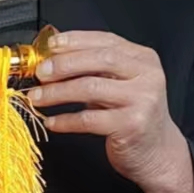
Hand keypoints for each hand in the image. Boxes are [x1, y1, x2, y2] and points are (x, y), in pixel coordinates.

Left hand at [32, 30, 193, 192]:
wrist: (157, 151)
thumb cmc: (132, 115)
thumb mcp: (119, 83)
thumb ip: (94, 65)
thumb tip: (54, 50)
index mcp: (143, 59)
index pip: (106, 41)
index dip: (76, 41)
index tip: (50, 46)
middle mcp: (147, 76)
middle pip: (100, 60)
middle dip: (64, 64)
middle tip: (40, 72)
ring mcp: (141, 100)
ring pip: (91, 88)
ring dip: (57, 92)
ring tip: (37, 97)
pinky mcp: (131, 125)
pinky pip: (89, 120)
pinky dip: (65, 120)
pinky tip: (51, 121)